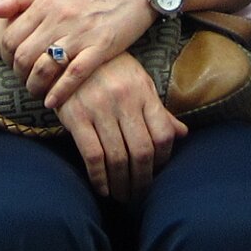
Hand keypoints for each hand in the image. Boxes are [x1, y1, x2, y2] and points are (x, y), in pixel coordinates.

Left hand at [0, 0, 155, 99]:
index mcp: (46, 2)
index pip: (11, 36)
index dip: (6, 55)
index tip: (13, 62)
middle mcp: (59, 18)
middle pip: (24, 56)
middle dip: (18, 73)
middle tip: (23, 79)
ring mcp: (80, 34)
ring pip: (45, 68)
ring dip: (35, 86)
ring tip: (36, 91)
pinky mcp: (101, 48)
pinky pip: (74, 76)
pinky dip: (60, 92)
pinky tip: (53, 102)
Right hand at [55, 51, 183, 200]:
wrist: (68, 53)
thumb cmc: (109, 69)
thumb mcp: (139, 82)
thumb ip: (159, 111)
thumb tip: (183, 134)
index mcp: (143, 92)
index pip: (163, 135)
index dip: (163, 160)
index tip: (157, 172)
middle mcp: (124, 100)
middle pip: (142, 151)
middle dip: (143, 180)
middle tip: (140, 195)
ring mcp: (99, 108)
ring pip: (118, 157)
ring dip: (121, 184)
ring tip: (123, 197)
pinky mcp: (76, 117)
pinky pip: (93, 155)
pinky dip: (99, 178)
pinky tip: (102, 189)